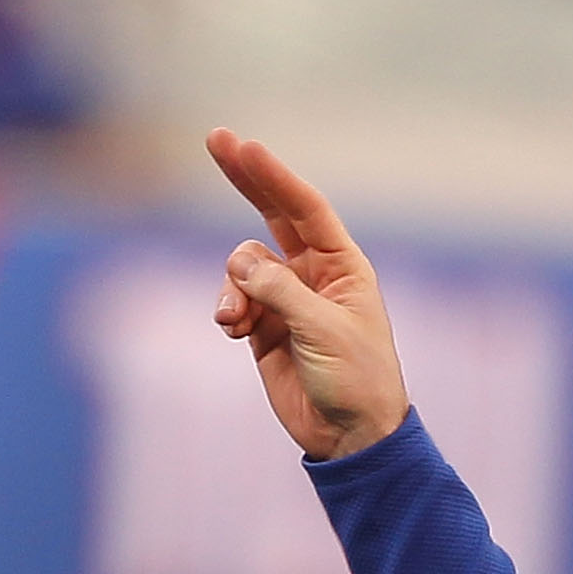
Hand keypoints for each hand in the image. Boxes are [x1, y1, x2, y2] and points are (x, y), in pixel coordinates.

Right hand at [206, 129, 408, 460]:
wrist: (350, 435)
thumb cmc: (356, 380)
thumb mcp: (322, 330)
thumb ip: (280, 291)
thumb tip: (238, 264)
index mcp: (345, 268)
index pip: (306, 209)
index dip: (275, 176)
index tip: (244, 146)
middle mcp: (316, 275)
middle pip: (274, 214)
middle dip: (247, 180)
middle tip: (216, 138)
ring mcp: (287, 298)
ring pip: (242, 265)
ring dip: (234, 286)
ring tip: (239, 320)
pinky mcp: (264, 324)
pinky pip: (233, 298)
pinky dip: (228, 308)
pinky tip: (234, 330)